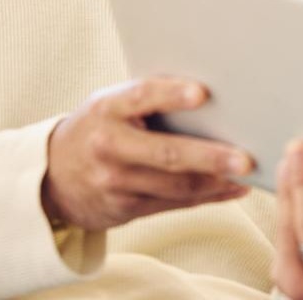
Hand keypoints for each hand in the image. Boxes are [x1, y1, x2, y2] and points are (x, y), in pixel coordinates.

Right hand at [41, 77, 255, 230]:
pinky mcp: (126, 208)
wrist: (53, 176)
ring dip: (217, 182)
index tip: (203, 93)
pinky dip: (209, 197)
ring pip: (176, 186)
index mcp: (106, 109)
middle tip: (245, 159)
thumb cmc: (98, 128)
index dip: (172, 95)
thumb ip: (147, 99)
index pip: (141, 96)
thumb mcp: (110, 104)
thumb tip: (211, 95)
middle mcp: (108, 146)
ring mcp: (116, 181)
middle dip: (210, 157)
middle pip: (167, 154)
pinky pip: (175, 204)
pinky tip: (233, 189)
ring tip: (249, 174)